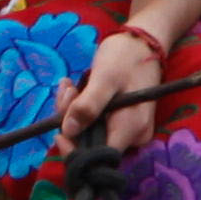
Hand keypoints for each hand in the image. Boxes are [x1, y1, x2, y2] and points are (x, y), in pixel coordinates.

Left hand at [58, 24, 166, 147]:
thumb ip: (88, 105)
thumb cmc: (126, 57)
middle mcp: (133, 136)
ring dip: (73, 111)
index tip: (58, 131)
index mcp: (131, 129)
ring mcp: (128, 130)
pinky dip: (81, 108)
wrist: (142, 42)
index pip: (99, 156)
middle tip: (66, 91)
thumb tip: (68, 132)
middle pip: (92, 144)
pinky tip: (74, 88)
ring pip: (90, 132)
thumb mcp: (104, 78)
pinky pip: (95, 122)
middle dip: (71, 122)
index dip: (76, 150)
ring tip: (69, 85)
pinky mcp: (121, 122)